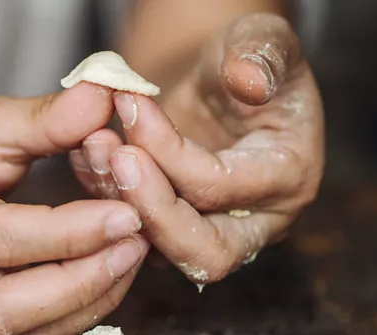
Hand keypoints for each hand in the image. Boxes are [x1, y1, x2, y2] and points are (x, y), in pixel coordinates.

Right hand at [0, 84, 148, 334]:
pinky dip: (76, 315)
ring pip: (19, 333)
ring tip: (129, 257)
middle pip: (3, 305)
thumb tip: (108, 99)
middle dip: (81, 282)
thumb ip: (46, 118)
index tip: (127, 214)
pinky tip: (108, 278)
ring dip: (86, 303)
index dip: (68, 233)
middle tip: (135, 244)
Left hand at [71, 13, 323, 284]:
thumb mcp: (262, 38)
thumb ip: (263, 51)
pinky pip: (132, 233)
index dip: (171, 152)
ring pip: (159, 250)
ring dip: (119, 202)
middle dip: (151, 209)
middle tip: (116, 158)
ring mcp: (210, 232)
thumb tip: (249, 78)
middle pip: (204, 253)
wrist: (215, 83)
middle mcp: (255, 221)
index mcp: (289, 177)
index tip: (131, 107)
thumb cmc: (243, 59)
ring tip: (95, 144)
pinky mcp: (170, 232)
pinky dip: (103, 197)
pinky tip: (87, 153)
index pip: (223, 186)